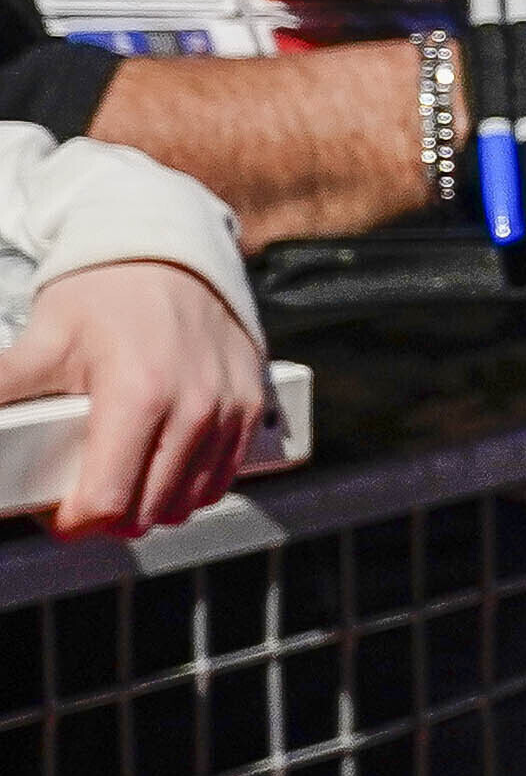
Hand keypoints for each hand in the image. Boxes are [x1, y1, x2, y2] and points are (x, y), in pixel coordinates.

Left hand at [0, 262, 266, 542]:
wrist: (170, 252)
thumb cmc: (108, 293)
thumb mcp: (43, 340)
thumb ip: (2, 386)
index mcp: (140, 395)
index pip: (108, 501)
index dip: (74, 523)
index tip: (59, 514)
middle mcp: (195, 408)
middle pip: (148, 513)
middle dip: (109, 514)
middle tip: (83, 488)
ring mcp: (229, 409)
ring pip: (188, 503)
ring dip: (151, 503)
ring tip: (122, 475)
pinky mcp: (250, 406)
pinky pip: (221, 479)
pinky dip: (189, 486)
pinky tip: (162, 464)